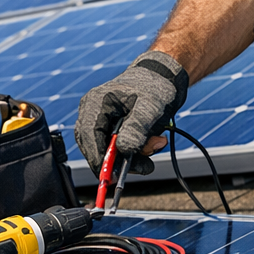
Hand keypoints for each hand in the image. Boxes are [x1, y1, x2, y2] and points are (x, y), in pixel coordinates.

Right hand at [75, 51, 189, 172]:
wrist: (164, 77)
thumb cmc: (155, 86)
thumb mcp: (151, 106)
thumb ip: (137, 128)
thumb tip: (124, 150)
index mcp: (96, 102)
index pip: (88, 135)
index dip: (98, 158)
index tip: (112, 176)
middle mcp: (93, 112)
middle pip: (95, 147)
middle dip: (120, 160)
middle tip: (144, 166)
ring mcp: (101, 121)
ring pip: (108, 151)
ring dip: (133, 155)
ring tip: (157, 143)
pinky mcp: (111, 129)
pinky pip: (118, 148)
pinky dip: (136, 151)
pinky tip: (154, 141)